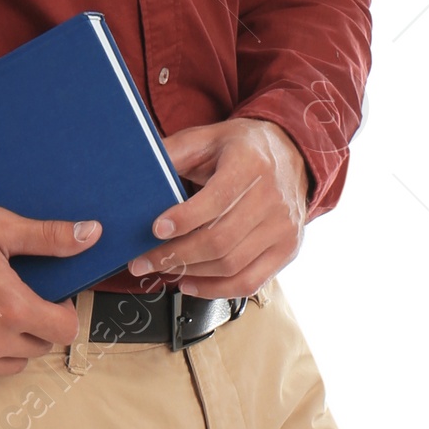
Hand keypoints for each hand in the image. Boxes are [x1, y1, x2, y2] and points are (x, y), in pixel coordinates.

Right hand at [0, 205, 99, 391]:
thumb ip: (47, 237)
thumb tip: (91, 234)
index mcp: (12, 310)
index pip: (66, 330)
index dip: (62, 312)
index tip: (48, 299)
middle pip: (38, 347)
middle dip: (33, 325)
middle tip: (9, 300)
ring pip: (11, 365)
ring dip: (7, 345)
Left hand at [128, 118, 307, 299]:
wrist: (292, 155)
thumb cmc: (244, 149)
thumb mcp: (207, 138)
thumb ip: (173, 153)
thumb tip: (137, 172)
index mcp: (251, 164)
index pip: (217, 199)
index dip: (184, 219)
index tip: (157, 229)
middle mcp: (273, 198)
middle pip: (220, 240)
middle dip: (175, 255)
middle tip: (144, 261)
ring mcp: (283, 228)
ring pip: (232, 265)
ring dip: (191, 273)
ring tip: (164, 269)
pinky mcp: (287, 249)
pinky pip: (250, 282)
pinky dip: (216, 290)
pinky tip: (191, 284)